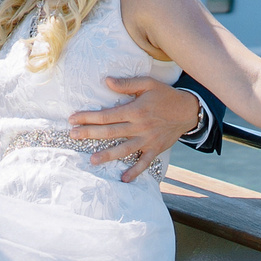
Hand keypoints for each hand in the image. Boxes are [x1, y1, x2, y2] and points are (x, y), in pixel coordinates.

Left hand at [72, 77, 204, 181]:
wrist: (188, 110)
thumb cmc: (165, 95)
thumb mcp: (148, 84)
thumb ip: (127, 84)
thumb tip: (106, 81)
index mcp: (135, 110)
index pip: (107, 115)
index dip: (88, 117)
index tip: (73, 119)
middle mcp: (140, 126)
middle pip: (110, 132)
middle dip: (90, 134)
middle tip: (73, 136)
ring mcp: (147, 140)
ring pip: (124, 149)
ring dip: (108, 155)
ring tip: (92, 160)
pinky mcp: (155, 149)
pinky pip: (144, 163)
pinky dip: (135, 171)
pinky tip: (124, 179)